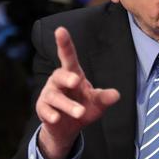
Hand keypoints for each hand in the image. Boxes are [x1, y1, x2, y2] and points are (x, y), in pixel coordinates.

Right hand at [35, 27, 119, 158]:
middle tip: (76, 81)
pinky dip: (52, 114)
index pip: (68, 56)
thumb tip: (116, 95)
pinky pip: (45, 109)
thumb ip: (104, 97)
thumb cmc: (84, 107)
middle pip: (60, 75)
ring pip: (55, 96)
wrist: (68, 128)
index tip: (60, 30)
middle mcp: (58, 80)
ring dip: (68, 105)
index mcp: (72, 73)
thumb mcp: (97, 103)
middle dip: (67, 78)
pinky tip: (57, 118)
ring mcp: (49, 94)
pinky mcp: (42, 108)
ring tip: (80, 112)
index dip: (64, 43)